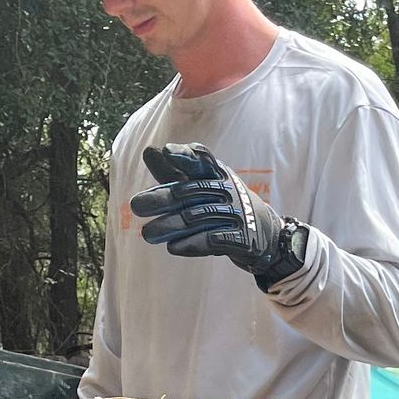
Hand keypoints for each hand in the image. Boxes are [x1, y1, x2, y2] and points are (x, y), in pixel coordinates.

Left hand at [131, 142, 310, 288]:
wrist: (263, 232)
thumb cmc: (223, 202)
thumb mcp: (202, 183)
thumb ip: (174, 171)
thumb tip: (148, 151)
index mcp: (217, 173)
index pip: (202, 160)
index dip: (186, 155)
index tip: (167, 152)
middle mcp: (227, 190)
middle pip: (190, 192)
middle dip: (162, 199)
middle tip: (135, 206)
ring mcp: (236, 213)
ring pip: (197, 218)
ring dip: (170, 226)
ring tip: (147, 234)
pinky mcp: (241, 237)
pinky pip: (214, 240)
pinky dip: (192, 244)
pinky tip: (173, 247)